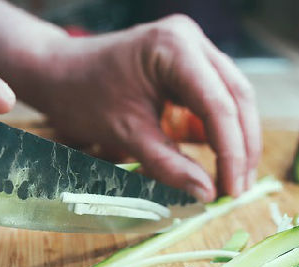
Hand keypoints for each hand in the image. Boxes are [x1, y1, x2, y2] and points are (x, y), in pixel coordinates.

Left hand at [17, 15, 260, 201]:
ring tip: (233, 181)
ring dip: (237, 140)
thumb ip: (169, 166)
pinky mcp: (190, 64)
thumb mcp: (127, 135)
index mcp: (174, 47)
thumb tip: (208, 194)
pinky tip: (221, 161)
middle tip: (238, 190)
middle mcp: (191, 39)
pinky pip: (218, 98)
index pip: (219, 105)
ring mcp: (193, 48)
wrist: (56, 73)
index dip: (231, 152)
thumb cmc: (83, 97)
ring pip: (234, 98)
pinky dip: (221, 130)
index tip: (231, 191)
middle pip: (237, 97)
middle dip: (241, 148)